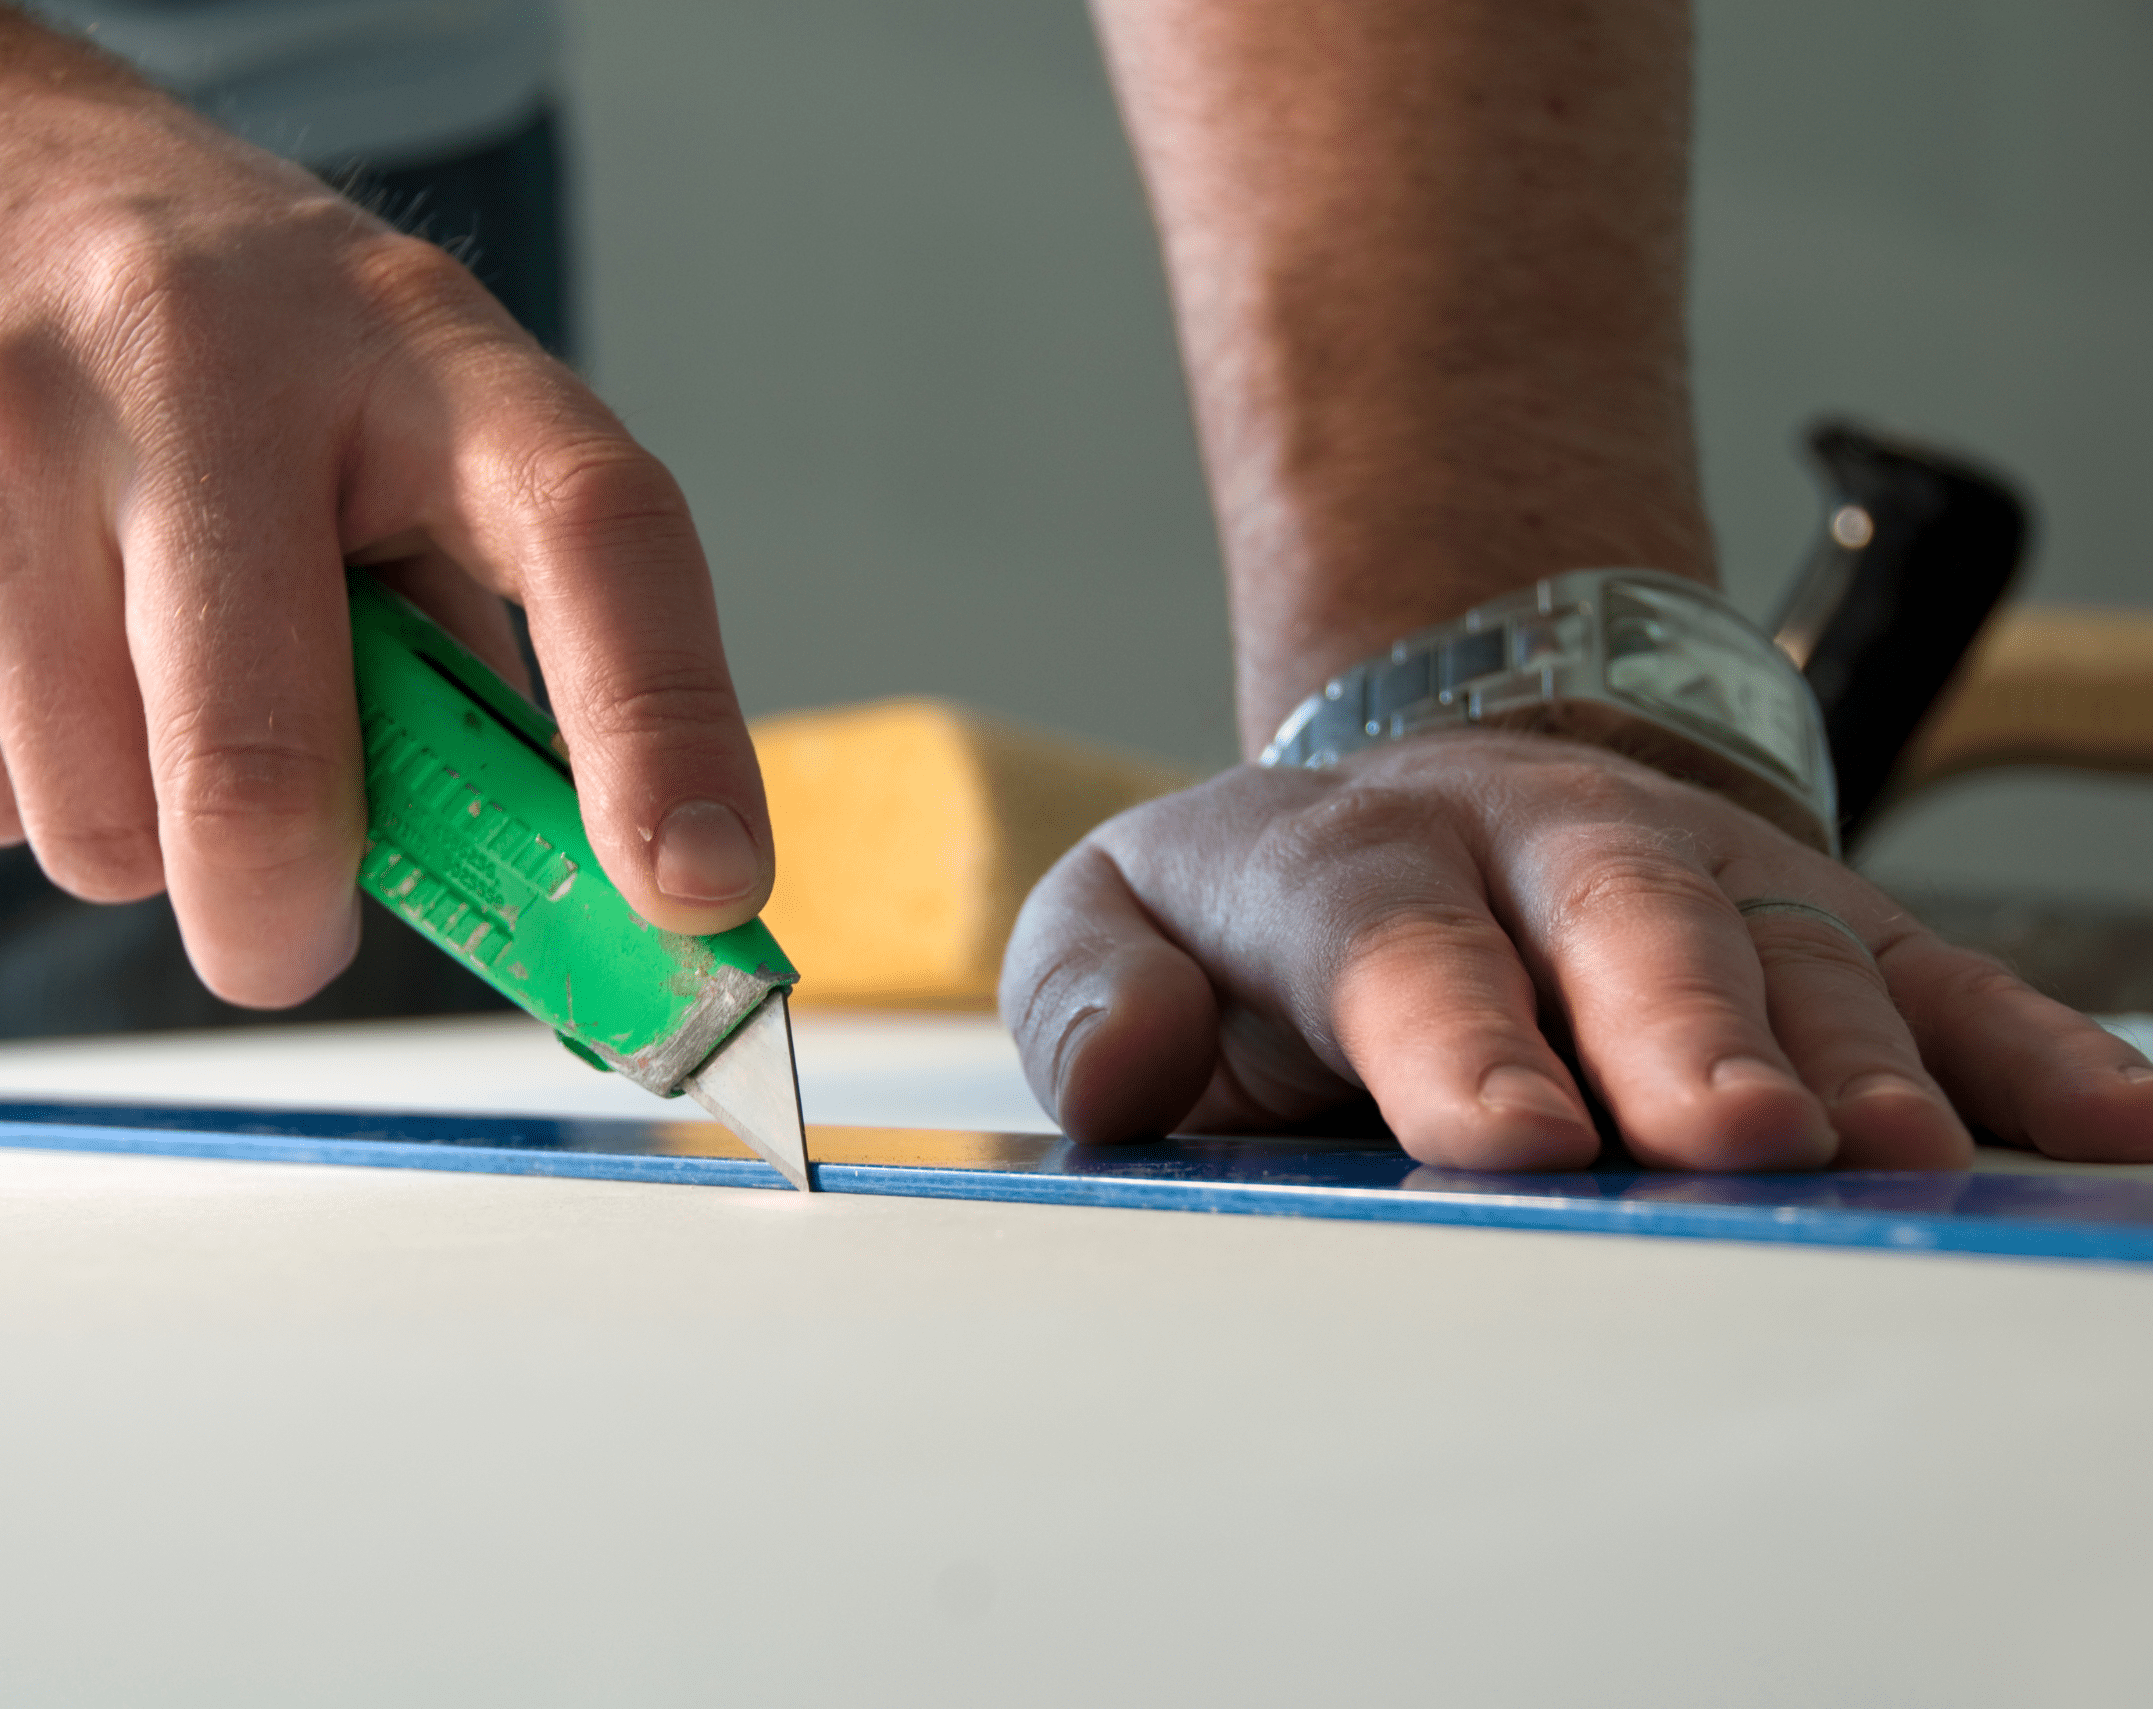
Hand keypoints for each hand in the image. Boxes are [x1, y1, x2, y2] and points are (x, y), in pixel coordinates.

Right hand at [0, 12, 769, 1005]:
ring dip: (136, 830)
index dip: (668, 728)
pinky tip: (6, 632)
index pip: (594, 531)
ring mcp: (0, 429)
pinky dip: (10, 784)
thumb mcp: (372, 397)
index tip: (703, 891)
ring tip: (121, 664)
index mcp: (410, 336)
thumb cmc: (180, 317)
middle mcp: (207, 365)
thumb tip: (562, 879)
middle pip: (270, 773)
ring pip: (99, 830)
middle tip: (290, 922)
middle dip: (288, 918)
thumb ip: (462, 625)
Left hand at [1001, 730, 2152, 1168]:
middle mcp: (1533, 846)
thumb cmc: (1262, 917)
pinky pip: (1932, 974)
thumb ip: (1097, 996)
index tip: (1515, 1143)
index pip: (1392, 940)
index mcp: (1345, 861)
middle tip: (1735, 1136)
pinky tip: (2104, 1131)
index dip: (1455, 1035)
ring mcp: (1689, 870)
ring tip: (1904, 1158)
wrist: (1423, 802)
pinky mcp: (1805, 914)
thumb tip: (1131, 1070)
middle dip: (1682, 1026)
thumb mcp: (1126, 921)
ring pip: (1789, 947)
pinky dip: (2022, 1051)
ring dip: (1855, 1056)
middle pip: (1619, 916)